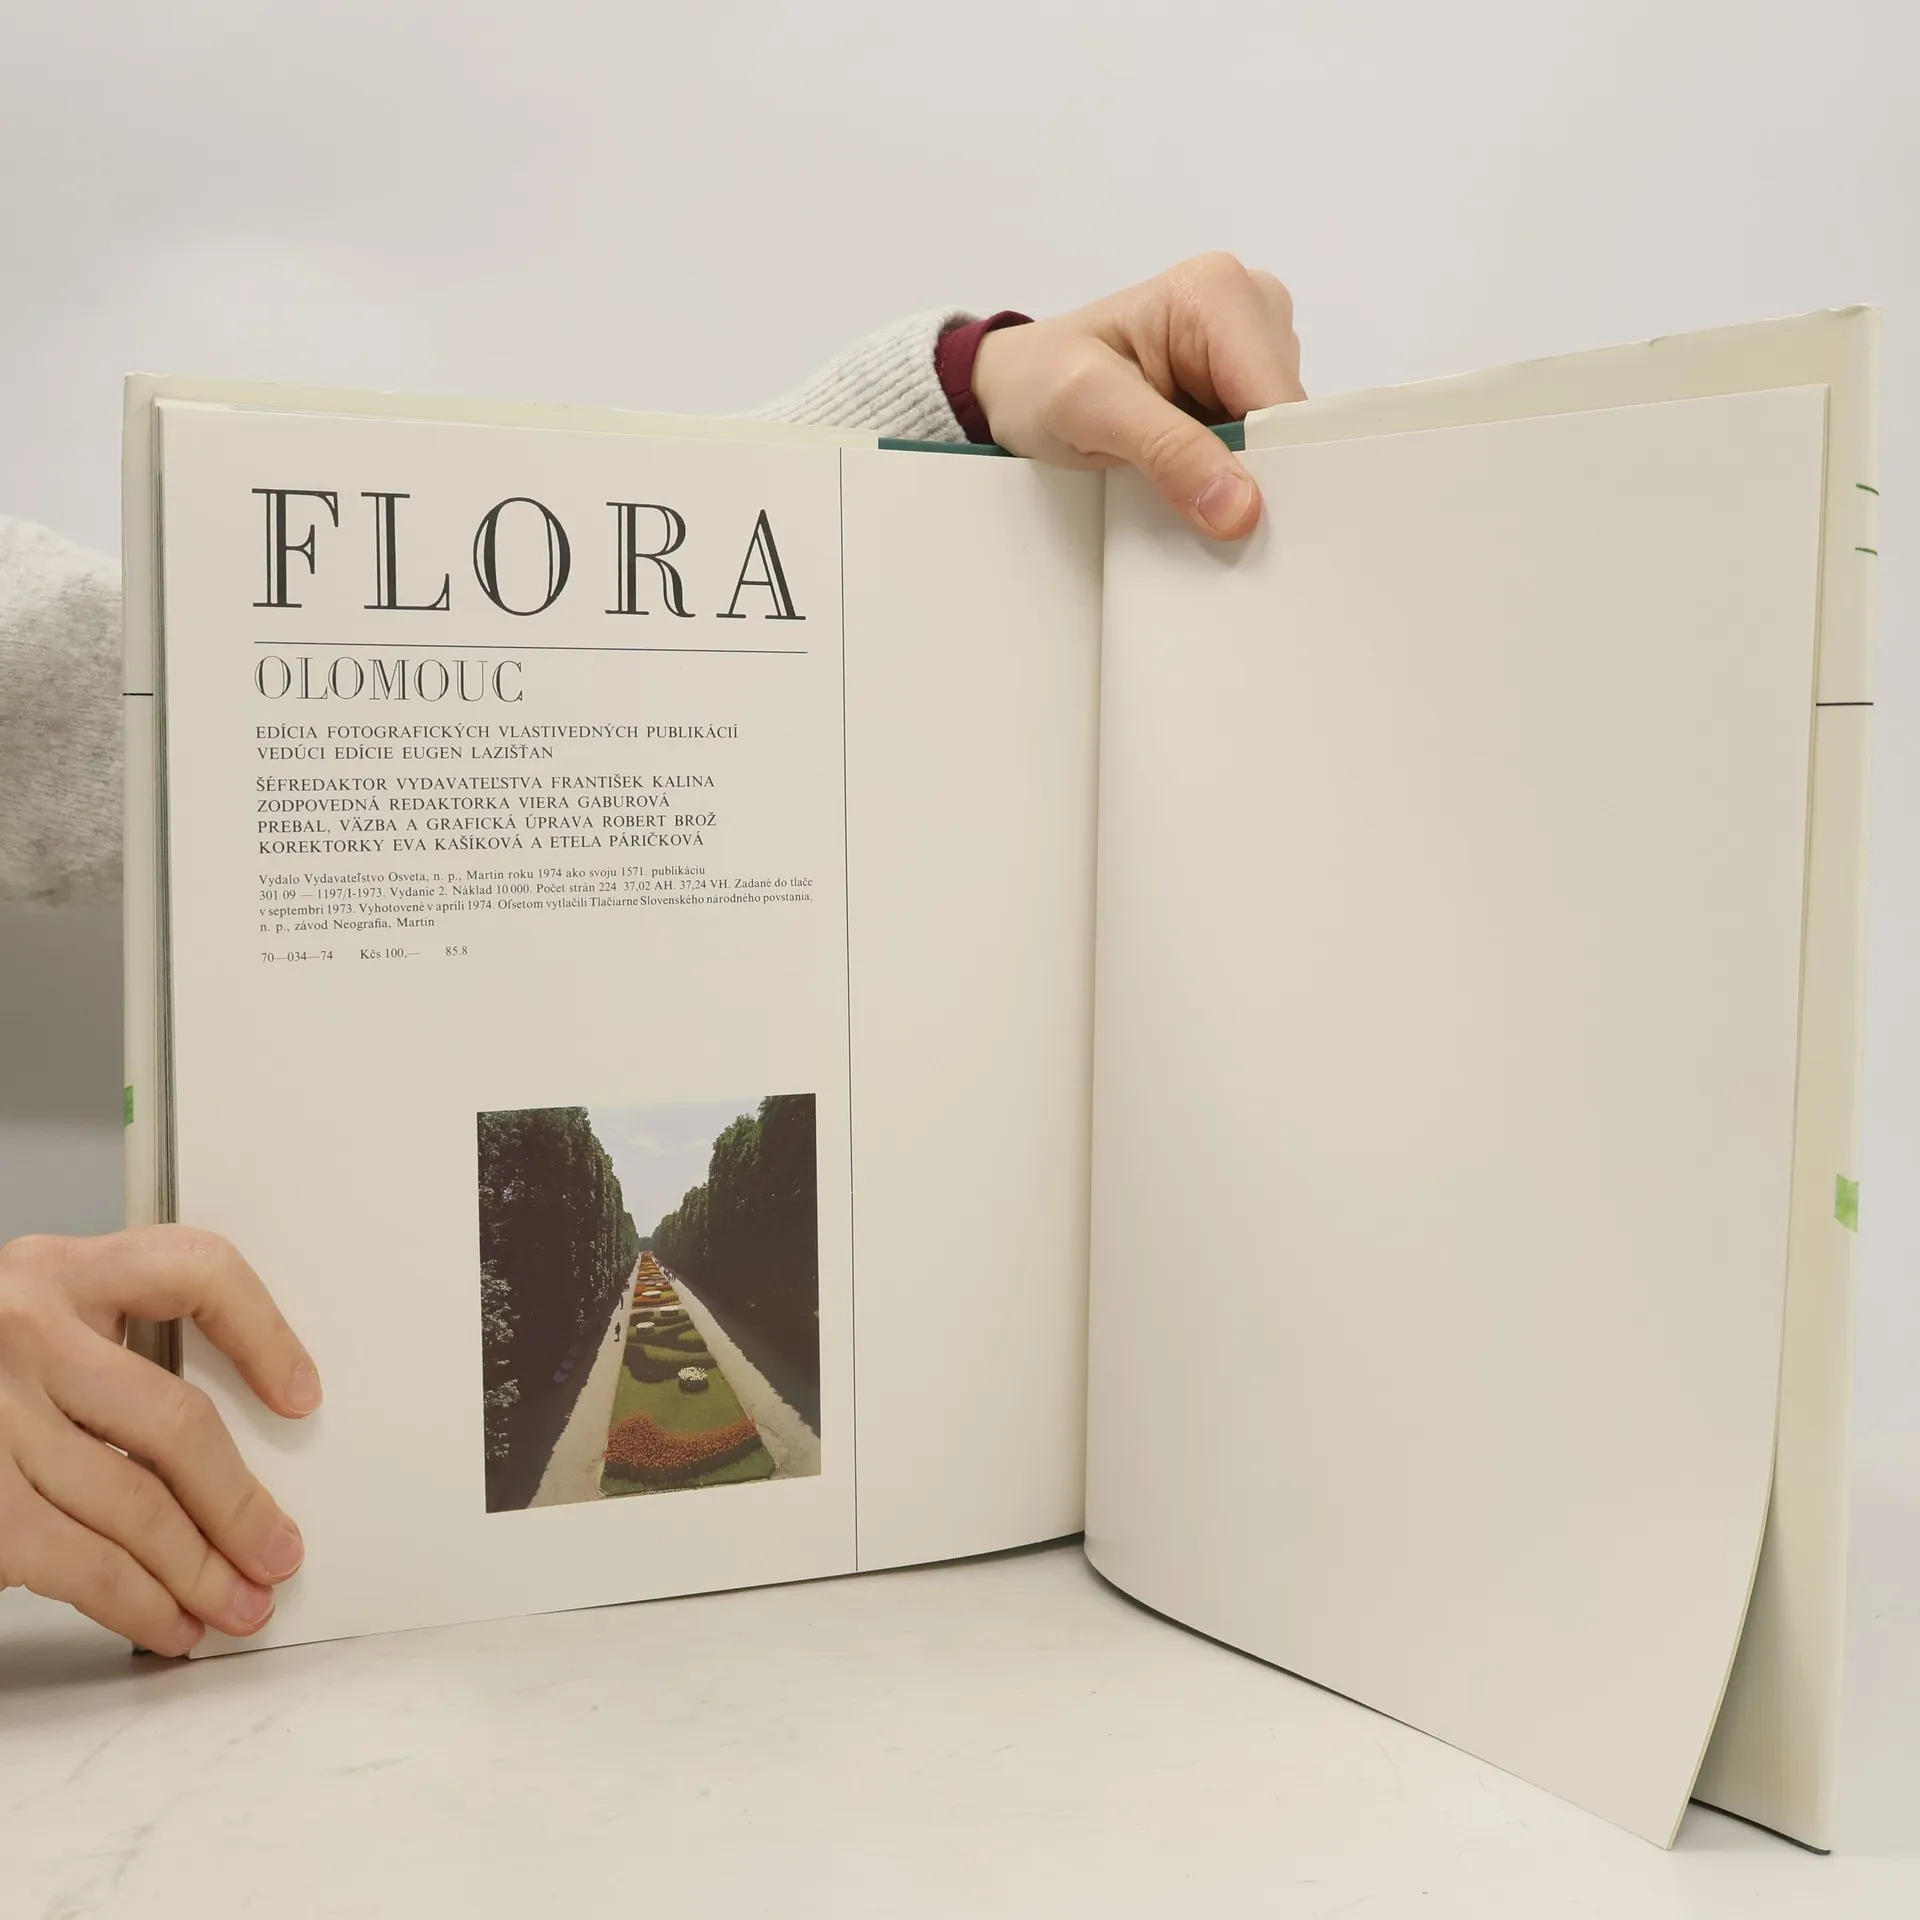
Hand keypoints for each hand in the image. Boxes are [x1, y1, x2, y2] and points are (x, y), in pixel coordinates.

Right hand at [0, 1228, 318, 1653]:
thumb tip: (222, 1449)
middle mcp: (27, 1332)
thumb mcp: (33, 1326)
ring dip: (201, 1572)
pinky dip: (137, 1604)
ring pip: (137, 1507)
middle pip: (176, 1423)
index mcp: (61, 1272)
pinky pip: (82, 1563)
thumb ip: (108, 1350)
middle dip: (239, 1505)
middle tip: (277, 1551)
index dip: (263, 1334)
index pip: (196, 1270)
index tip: (302, 1395)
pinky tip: (166, 1620)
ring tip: (237, 1604)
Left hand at [969, 252, 1304, 539]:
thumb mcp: (1090, 409)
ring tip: (1185, 480)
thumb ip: (1167, 452)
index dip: (1272, 463)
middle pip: (1290, 414)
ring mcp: (1250, 347)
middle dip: (1261, 470)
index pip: (1278, 396)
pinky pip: (1263, 440)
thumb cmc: (1043, 381)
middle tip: (1209, 511)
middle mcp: (1249, 308)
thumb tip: (1241, 506)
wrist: (1020, 384)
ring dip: (1247, 473)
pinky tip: (1199, 477)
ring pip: (1283, 433)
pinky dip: (1238, 471)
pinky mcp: (1241, 383)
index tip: (1248, 519)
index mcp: (1219, 294)